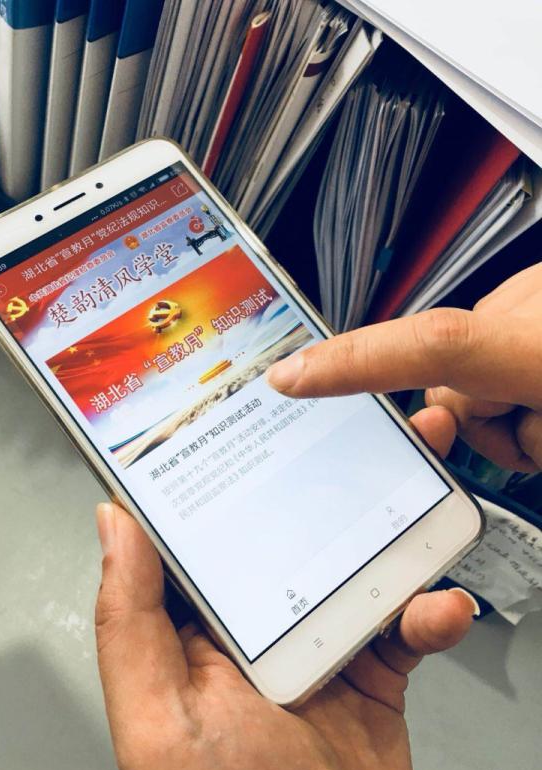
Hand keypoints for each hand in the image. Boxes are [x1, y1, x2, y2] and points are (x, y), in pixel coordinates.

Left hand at [96, 418, 477, 769]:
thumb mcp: (158, 721)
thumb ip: (128, 623)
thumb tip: (113, 525)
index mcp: (195, 626)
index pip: (202, 531)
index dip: (220, 473)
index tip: (245, 419)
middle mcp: (253, 625)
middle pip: (287, 532)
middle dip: (322, 485)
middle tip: (354, 436)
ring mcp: (314, 644)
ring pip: (352, 563)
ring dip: (388, 530)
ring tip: (416, 494)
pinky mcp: (369, 668)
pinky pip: (401, 621)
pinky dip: (426, 610)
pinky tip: (435, 607)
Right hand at [267, 263, 541, 471]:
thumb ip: (508, 439)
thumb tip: (441, 422)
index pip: (434, 346)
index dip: (352, 360)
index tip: (291, 376)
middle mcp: (534, 303)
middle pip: (447, 380)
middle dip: (475, 416)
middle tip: (530, 424)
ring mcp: (533, 292)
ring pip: (470, 367)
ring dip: (501, 401)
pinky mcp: (532, 291)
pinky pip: (491, 341)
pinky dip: (512, 373)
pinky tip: (541, 388)